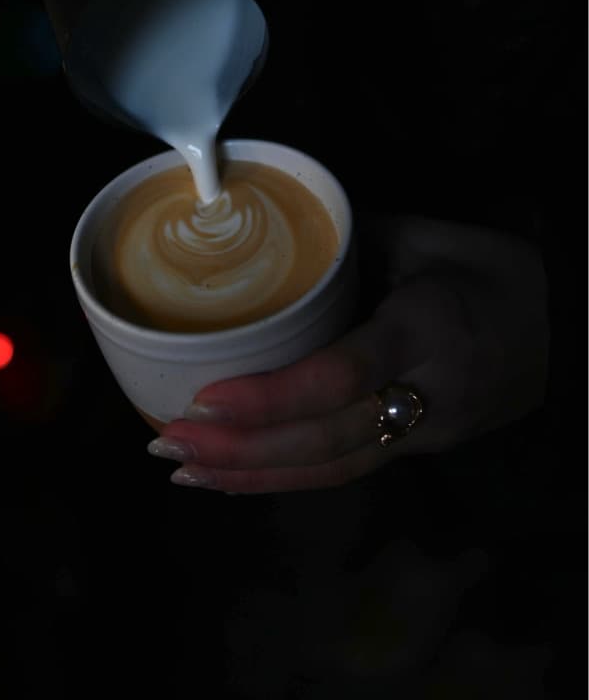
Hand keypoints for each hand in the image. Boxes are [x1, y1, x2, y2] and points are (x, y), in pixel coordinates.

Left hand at [148, 214, 549, 492]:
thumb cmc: (489, 268)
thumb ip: (352, 241)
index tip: (204, 400)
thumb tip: (274, 241)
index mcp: (426, 328)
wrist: (567, 326)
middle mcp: (427, 391)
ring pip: (334, 468)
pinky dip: (287, 478)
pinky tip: (236, 479)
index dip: (272, 396)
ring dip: (254, 475)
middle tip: (166, 444)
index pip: (342, 374)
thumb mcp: (427, 235)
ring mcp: (428, 431)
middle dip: (243, 449)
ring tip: (183, 472)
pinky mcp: (422, 449)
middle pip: (328, 438)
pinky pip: (349, 470)